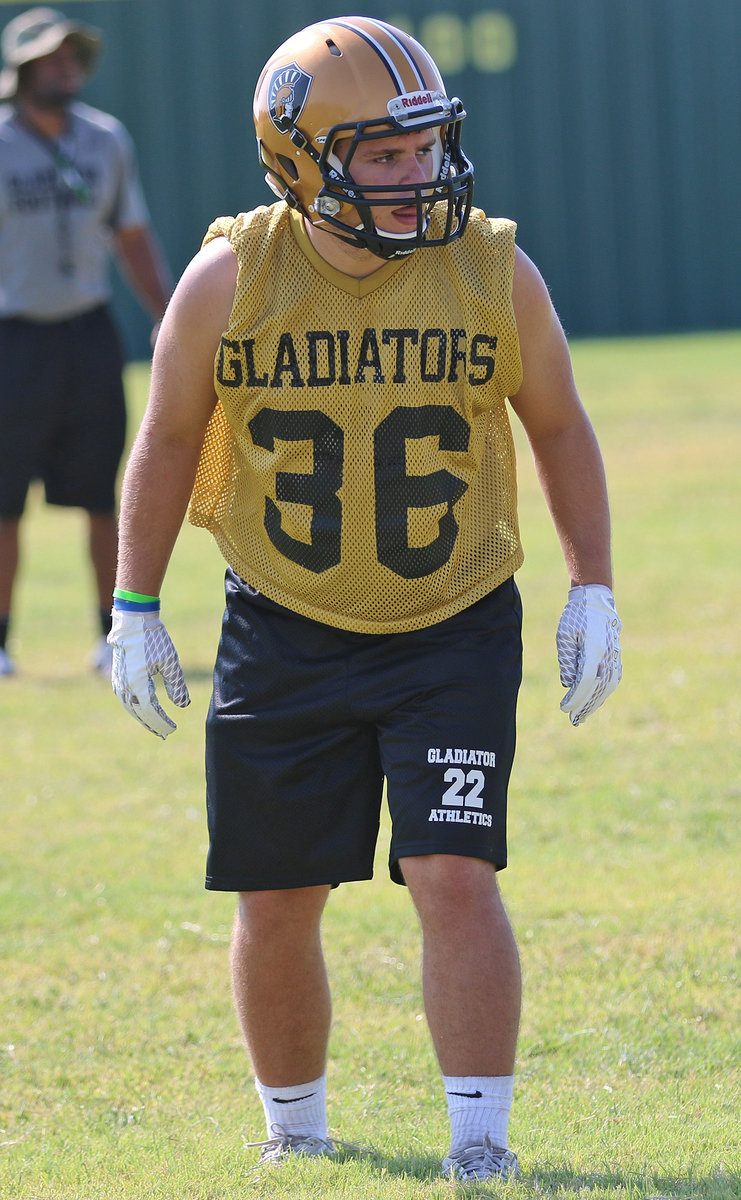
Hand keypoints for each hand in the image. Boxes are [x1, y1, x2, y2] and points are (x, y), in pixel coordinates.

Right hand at [108, 609, 189, 738]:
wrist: (132, 621)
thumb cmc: (153, 639)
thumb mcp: (170, 662)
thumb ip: (176, 685)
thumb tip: (182, 705)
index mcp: (137, 685)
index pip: (151, 711)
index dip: (162, 722)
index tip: (173, 729)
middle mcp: (125, 687)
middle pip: (139, 713)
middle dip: (153, 724)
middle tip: (165, 733)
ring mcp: (118, 682)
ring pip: (131, 707)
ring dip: (143, 718)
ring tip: (155, 726)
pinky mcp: (117, 676)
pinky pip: (126, 699)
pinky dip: (136, 707)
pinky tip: (144, 710)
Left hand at [556, 584, 621, 725]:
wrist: (596, 601)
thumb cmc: (576, 617)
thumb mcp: (565, 636)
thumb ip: (567, 661)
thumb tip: (568, 684)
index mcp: (594, 649)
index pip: (585, 681)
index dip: (575, 697)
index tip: (564, 708)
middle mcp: (608, 655)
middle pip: (599, 688)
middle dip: (586, 706)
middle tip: (574, 721)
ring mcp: (615, 656)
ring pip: (608, 686)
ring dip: (596, 702)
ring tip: (583, 715)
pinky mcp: (616, 656)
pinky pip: (612, 679)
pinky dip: (603, 693)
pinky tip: (594, 701)